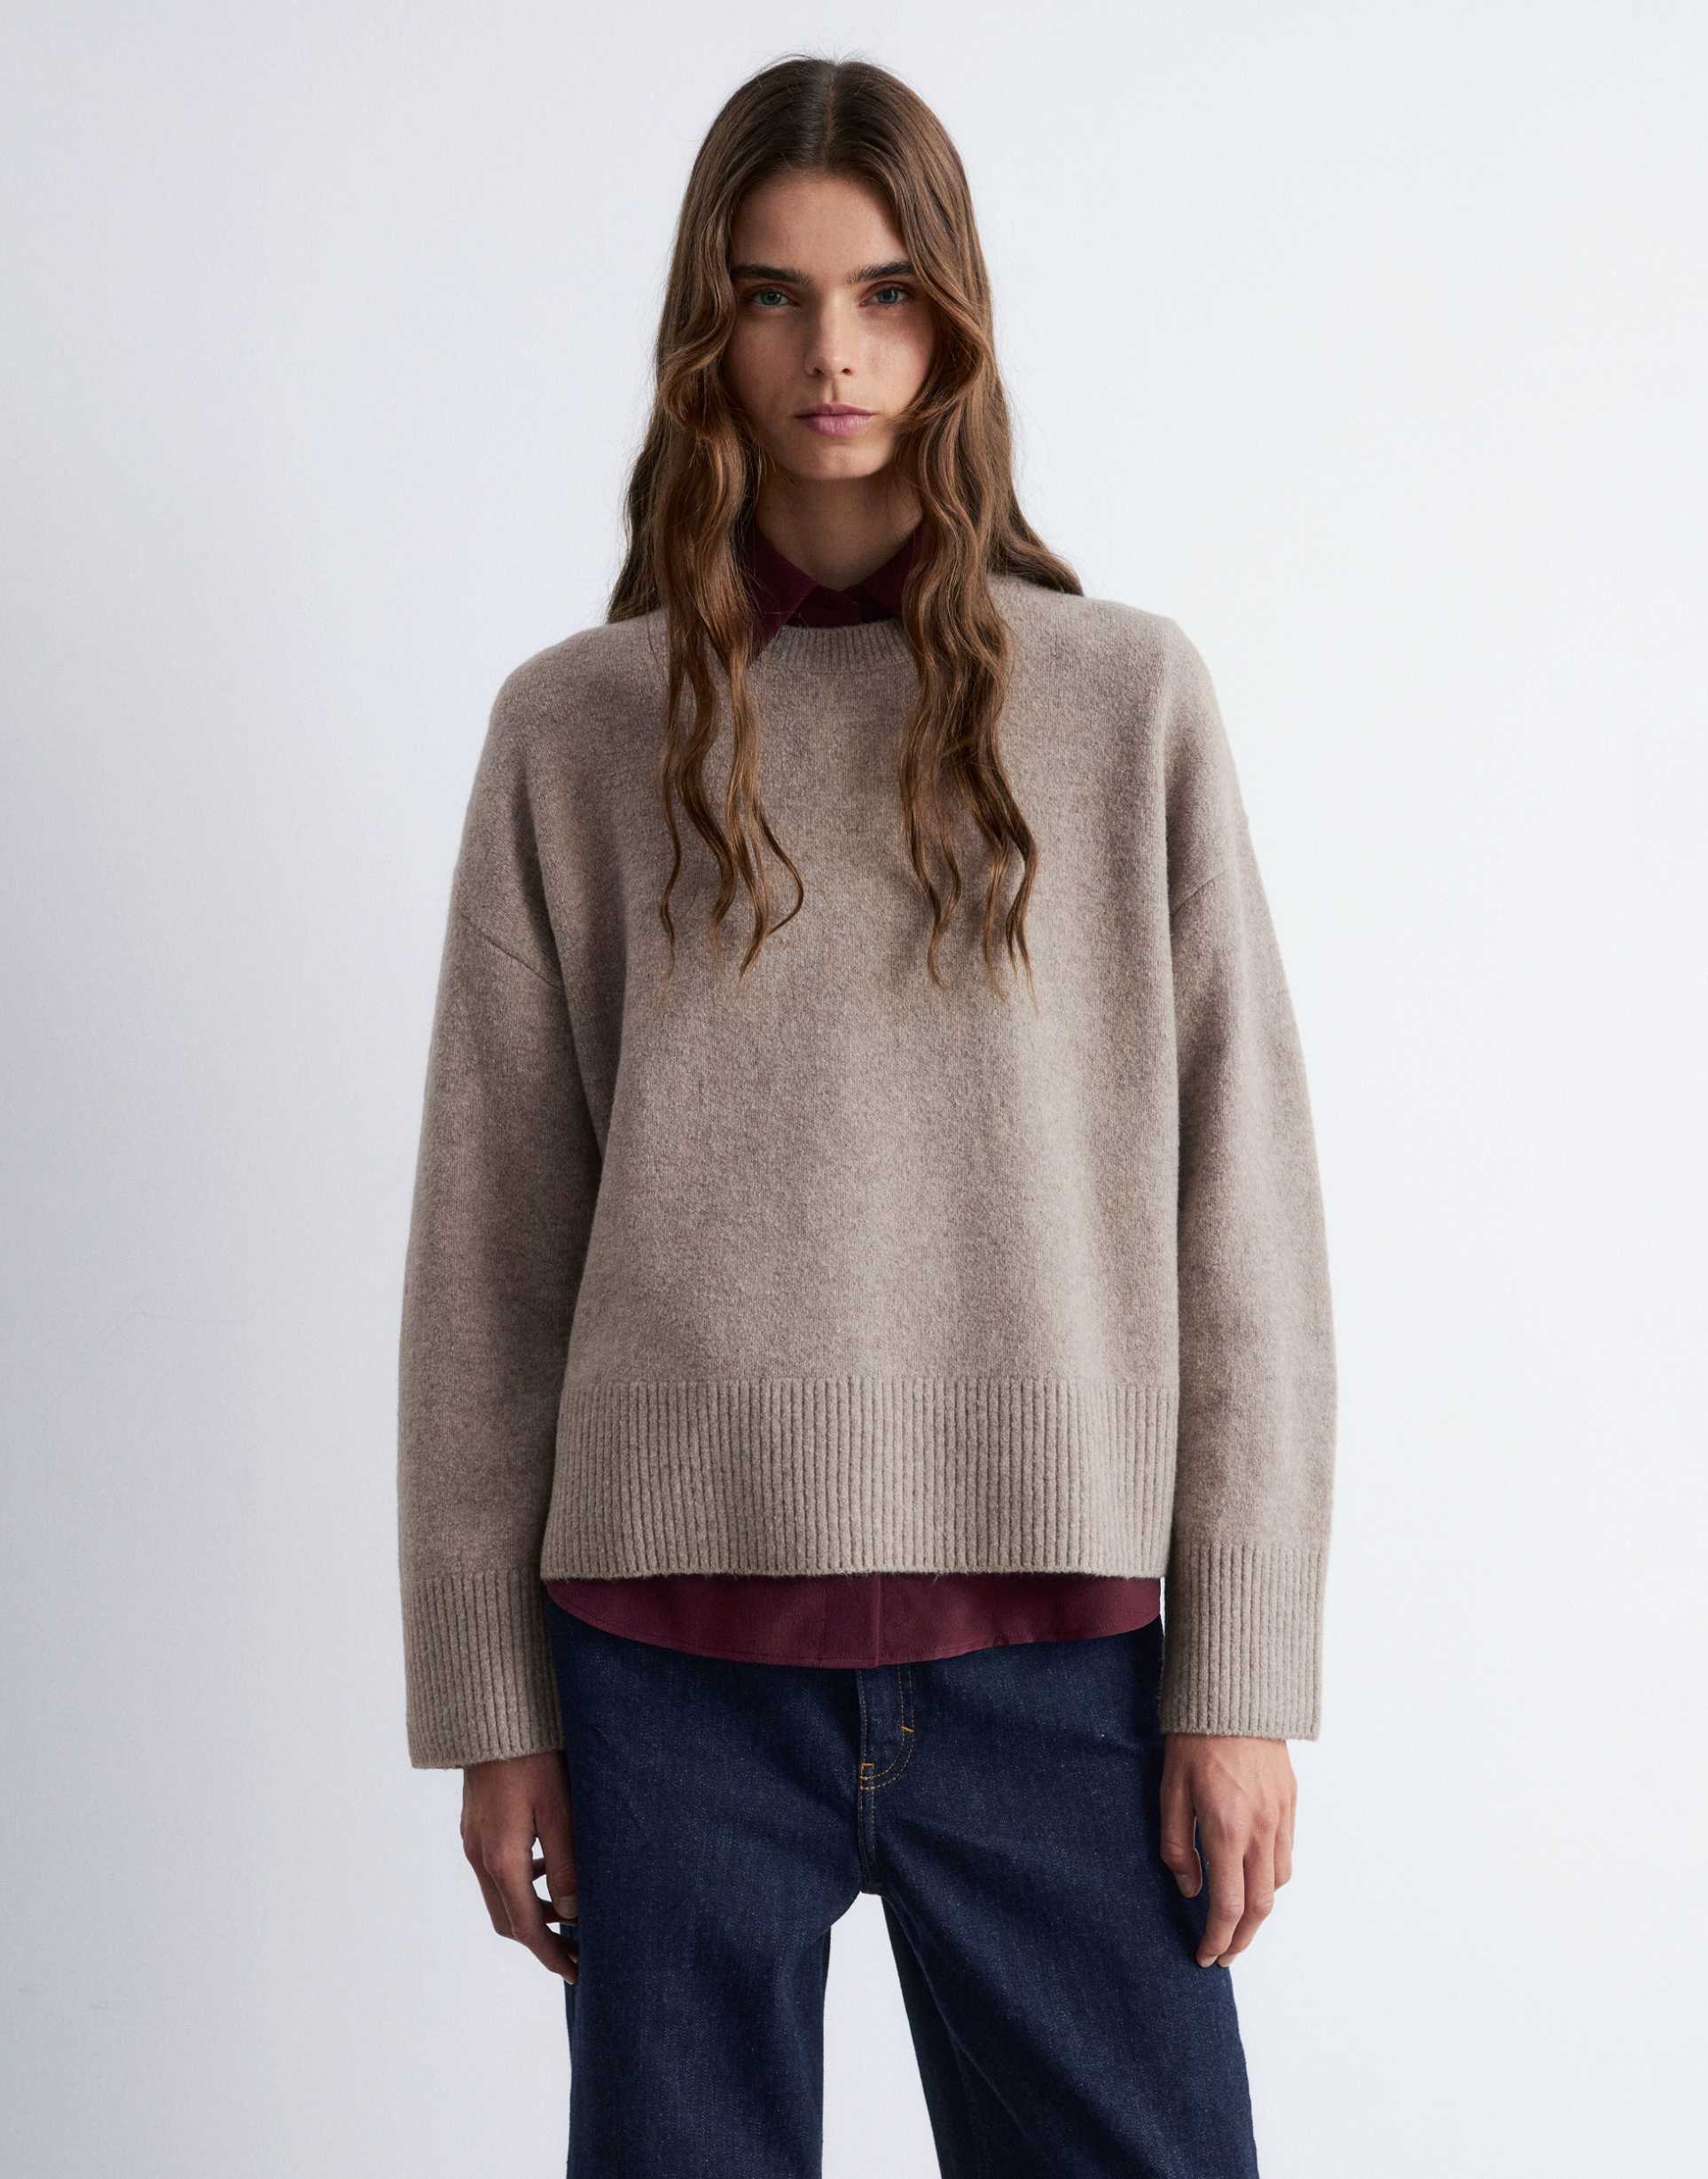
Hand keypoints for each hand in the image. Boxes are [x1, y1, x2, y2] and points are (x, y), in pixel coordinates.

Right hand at [460, 1750, 579, 1980]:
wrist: (493, 1716)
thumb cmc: (534, 1757)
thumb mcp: (560, 1810)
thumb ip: (566, 1866)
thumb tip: (572, 1915)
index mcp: (502, 1859)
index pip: (526, 1927)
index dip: (552, 1955)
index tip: (577, 1973)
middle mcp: (480, 1855)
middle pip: (508, 1919)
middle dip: (541, 1940)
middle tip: (577, 1949)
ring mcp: (473, 1840)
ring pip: (500, 1895)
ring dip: (531, 1911)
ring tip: (569, 1910)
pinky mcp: (475, 1825)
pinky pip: (496, 1870)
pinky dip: (521, 1883)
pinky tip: (547, 1867)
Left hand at [1159, 1733, 1295, 1967]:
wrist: (1235, 1696)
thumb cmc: (1195, 1741)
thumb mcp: (1170, 1792)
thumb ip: (1177, 1846)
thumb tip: (1190, 1888)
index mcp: (1226, 1831)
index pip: (1227, 1907)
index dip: (1217, 1940)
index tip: (1205, 1956)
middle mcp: (1260, 1831)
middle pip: (1260, 1907)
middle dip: (1242, 1938)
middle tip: (1224, 1953)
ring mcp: (1281, 1818)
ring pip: (1279, 1884)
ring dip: (1259, 1910)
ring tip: (1237, 1919)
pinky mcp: (1291, 1804)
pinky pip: (1287, 1856)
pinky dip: (1272, 1878)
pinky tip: (1254, 1876)